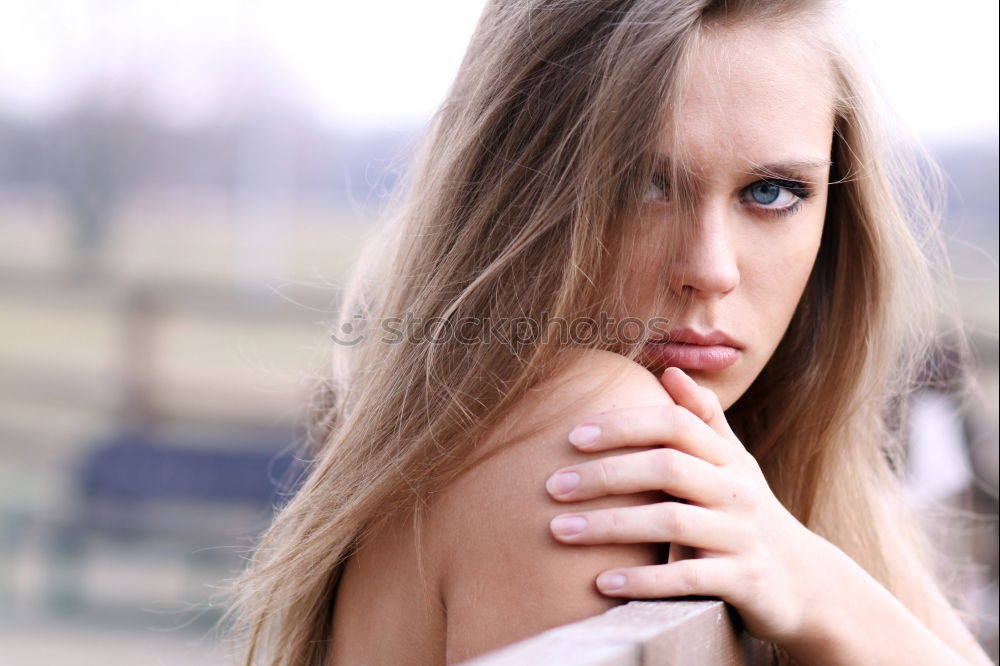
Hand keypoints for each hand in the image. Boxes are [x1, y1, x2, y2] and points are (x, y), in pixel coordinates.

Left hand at [543, 367, 838, 646]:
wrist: (807, 582)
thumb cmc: (750, 513)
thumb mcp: (733, 464)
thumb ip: (703, 420)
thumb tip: (669, 370)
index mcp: (727, 458)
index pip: (675, 425)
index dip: (624, 425)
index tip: (572, 436)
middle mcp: (736, 490)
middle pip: (667, 468)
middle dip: (605, 473)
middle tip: (552, 486)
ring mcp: (742, 536)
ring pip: (672, 522)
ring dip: (610, 526)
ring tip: (559, 531)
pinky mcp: (745, 581)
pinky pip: (689, 578)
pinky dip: (644, 581)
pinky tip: (602, 583)